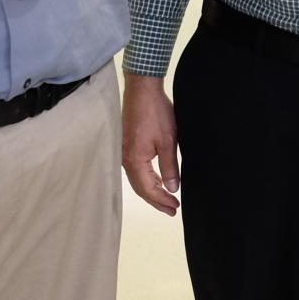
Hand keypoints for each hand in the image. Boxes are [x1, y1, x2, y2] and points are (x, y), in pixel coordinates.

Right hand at [121, 74, 179, 215]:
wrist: (142, 89)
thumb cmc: (156, 113)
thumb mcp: (168, 141)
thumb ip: (169, 167)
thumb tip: (172, 188)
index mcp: (135, 160)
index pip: (148, 189)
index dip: (161, 201)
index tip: (174, 208)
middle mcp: (125, 159)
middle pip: (140, 187)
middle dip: (156, 200)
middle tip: (171, 209)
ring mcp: (124, 152)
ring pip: (137, 179)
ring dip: (151, 189)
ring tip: (166, 198)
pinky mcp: (127, 144)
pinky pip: (136, 168)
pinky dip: (147, 177)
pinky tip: (156, 179)